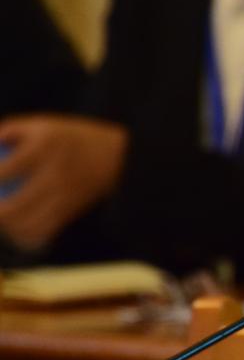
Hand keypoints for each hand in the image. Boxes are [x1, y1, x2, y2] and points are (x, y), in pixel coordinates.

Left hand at [0, 115, 126, 249]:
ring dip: (7, 226)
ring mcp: (65, 195)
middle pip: (13, 206)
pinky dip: (25, 235)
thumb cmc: (70, 138)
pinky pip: (43, 231)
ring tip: (3, 219)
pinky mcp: (71, 211)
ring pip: (27, 224)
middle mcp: (56, 172)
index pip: (5, 170)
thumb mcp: (43, 125)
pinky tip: (16, 231)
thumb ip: (11, 131)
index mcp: (45, 146)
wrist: (116, 157)